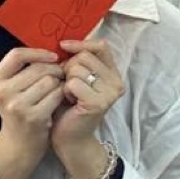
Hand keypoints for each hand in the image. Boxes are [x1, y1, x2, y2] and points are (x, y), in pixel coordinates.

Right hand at [0, 47, 64, 144]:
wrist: (18, 144)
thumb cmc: (19, 111)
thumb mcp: (11, 89)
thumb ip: (23, 70)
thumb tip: (50, 49)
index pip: (17, 54)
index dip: (38, 52)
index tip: (53, 57)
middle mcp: (3, 91)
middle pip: (38, 67)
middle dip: (54, 70)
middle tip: (60, 76)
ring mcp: (17, 105)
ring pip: (50, 80)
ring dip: (59, 84)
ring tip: (57, 90)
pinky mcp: (33, 116)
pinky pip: (56, 95)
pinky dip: (62, 96)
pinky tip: (60, 100)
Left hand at [50, 39, 122, 155]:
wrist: (70, 137)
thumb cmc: (68, 106)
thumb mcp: (74, 78)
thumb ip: (76, 61)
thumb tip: (63, 41)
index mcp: (112, 73)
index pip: (100, 46)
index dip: (81, 43)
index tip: (63, 45)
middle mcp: (116, 82)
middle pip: (84, 56)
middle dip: (68, 67)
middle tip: (67, 84)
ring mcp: (109, 93)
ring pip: (77, 69)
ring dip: (65, 80)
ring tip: (69, 94)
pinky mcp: (98, 102)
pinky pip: (73, 83)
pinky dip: (64, 91)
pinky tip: (68, 101)